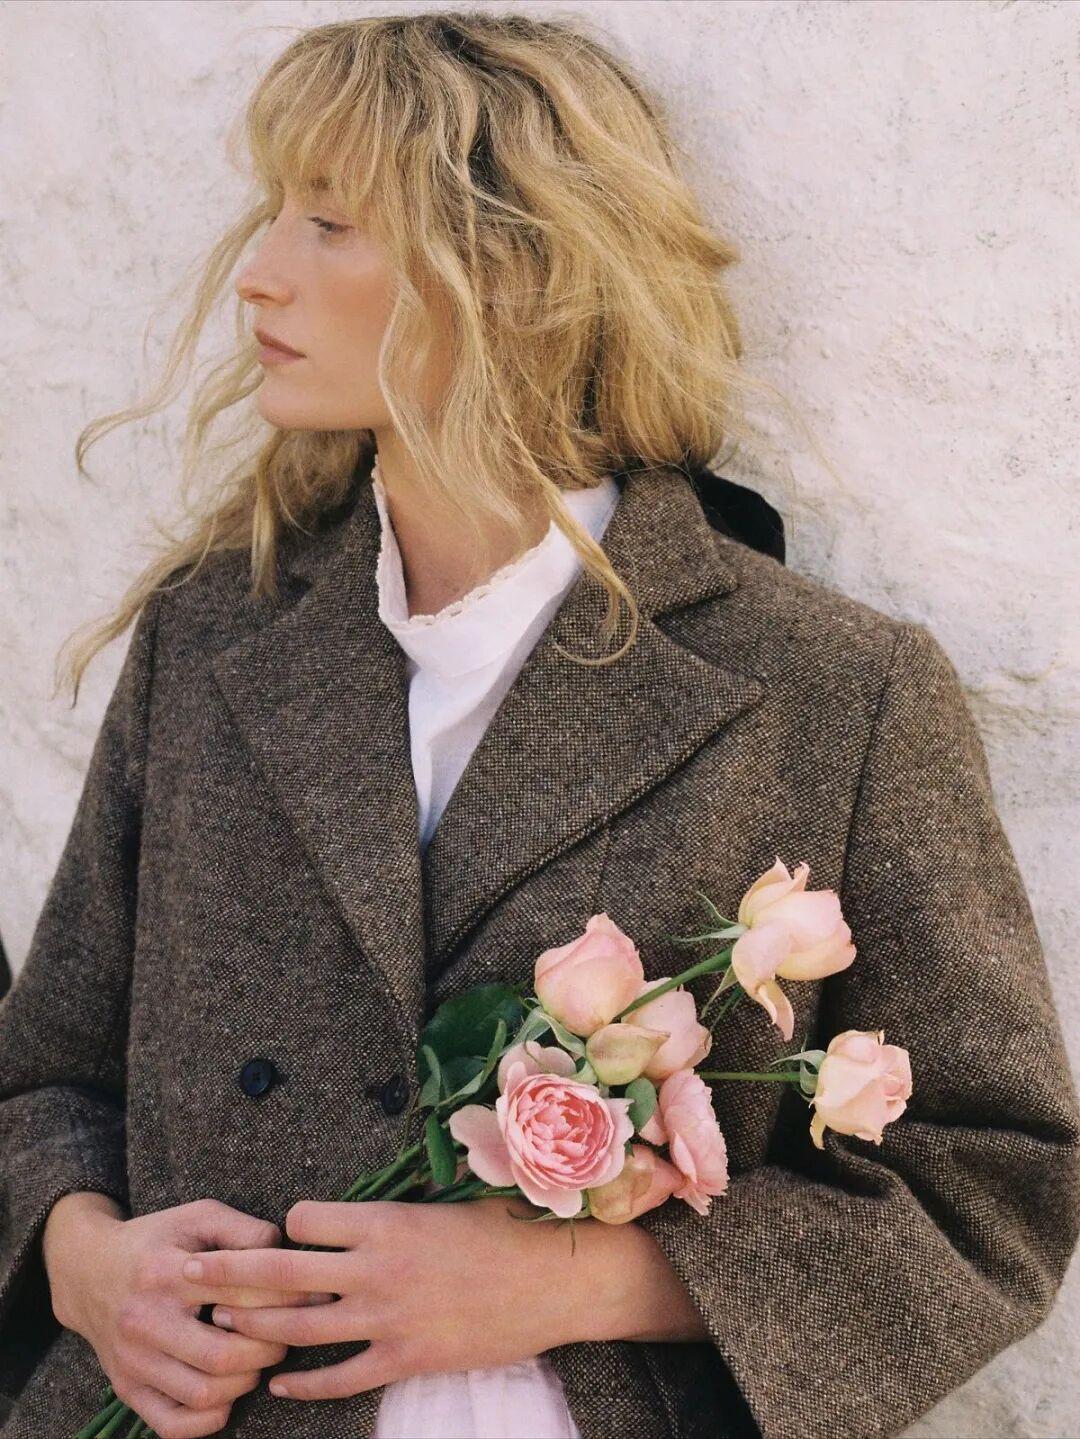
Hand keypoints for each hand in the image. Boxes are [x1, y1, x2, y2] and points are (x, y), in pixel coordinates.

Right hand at [48, 1196, 336, 1438]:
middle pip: (223, 1355)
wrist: (87, 1270)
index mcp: (166, 1273)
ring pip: (202, 1394)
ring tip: (259, 1358)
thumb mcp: (198, 1216)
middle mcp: (145, 1321)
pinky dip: (207, 1421)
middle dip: (270, 1348)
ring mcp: (132, 1361)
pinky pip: (171, 1425)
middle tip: (288, 1333)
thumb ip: (244, 1229)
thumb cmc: (157, 1239)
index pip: (239, 1294)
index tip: (313, 1296)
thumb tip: (288, 1253)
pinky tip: (228, 1397)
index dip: (286, 1297)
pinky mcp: (126, 1388)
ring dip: (245, 1382)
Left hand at [183, 1194, 647, 1401]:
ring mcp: (387, 1318)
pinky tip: (277, 1382)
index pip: (303, 1219)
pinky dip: (301, 1382)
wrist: (553, 1281)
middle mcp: (376, 1268)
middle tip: (188, 1270)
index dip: (281, 1224)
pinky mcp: (404, 1359)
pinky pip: (338, 1378)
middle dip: (228, 1271)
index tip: (269, 1230)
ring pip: (298, 1327)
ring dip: (253, 1327)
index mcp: (386, 1221)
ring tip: (217, 1325)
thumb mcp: (444, 1205)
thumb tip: (351, 1213)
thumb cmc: (502, 1232)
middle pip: (281, 1272)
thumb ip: (392, 1212)